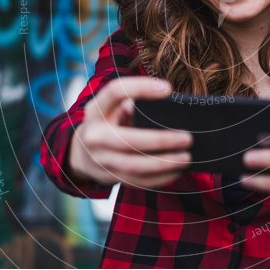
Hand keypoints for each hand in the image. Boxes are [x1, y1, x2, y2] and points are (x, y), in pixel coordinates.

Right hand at [68, 76, 192, 189]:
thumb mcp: (112, 108)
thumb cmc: (109, 123)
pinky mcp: (110, 177)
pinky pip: (137, 181)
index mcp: (96, 110)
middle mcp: (94, 135)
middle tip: (187, 138)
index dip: (141, 88)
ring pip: (134, 165)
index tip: (168, 88)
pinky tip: (177, 170)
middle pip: (128, 140)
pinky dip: (160, 178)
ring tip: (186, 157)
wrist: (82, 153)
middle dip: (161, 140)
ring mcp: (101, 160)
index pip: (115, 92)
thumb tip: (166, 107)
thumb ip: (133, 104)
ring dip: (164, 163)